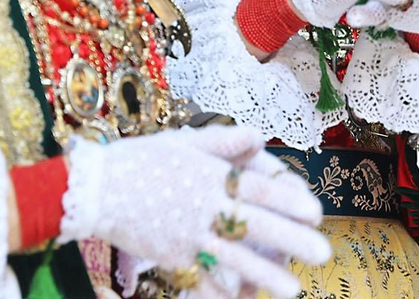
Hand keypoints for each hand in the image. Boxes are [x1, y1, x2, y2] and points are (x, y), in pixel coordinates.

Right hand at [60, 125, 329, 297]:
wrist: (96, 189)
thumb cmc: (141, 159)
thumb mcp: (184, 142)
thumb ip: (223, 142)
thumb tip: (257, 135)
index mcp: (211, 176)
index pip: (259, 190)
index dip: (289, 201)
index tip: (316, 212)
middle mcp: (205, 206)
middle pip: (256, 226)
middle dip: (292, 240)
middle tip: (322, 253)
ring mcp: (189, 235)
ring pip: (235, 257)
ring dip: (267, 274)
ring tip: (295, 288)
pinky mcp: (172, 257)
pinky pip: (203, 279)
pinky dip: (223, 293)